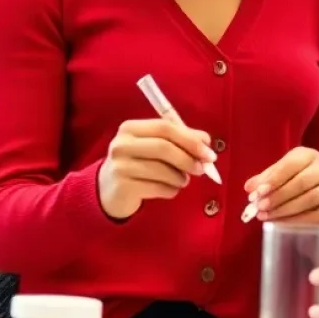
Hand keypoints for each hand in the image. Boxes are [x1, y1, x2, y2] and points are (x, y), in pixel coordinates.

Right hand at [98, 118, 216, 219]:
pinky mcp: (123, 187)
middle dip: (188, 159)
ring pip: (162, 170)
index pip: (165, 127)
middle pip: (164, 147)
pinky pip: (158, 188)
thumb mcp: (155, 147)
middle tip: (202, 169)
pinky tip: (169, 189)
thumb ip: (180, 140)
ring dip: (180, 178)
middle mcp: (121, 144)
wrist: (109, 190)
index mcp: (130, 128)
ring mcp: (120, 166)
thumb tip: (206, 141)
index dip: (190, 139)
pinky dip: (171, 190)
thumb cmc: (138, 164)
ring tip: (182, 181)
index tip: (209, 151)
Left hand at [244, 147, 318, 224]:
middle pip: (301, 182)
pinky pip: (316, 217)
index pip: (291, 164)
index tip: (259, 192)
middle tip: (260, 207)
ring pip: (309, 199)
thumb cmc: (292, 182)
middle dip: (278, 196)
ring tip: (266, 216)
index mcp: (309, 156)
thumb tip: (250, 188)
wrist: (317, 196)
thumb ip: (263, 180)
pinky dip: (297, 221)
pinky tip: (281, 225)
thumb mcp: (277, 176)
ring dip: (284, 209)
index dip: (274, 178)